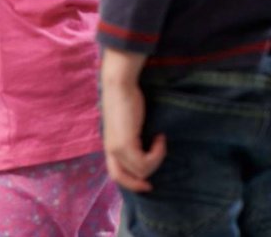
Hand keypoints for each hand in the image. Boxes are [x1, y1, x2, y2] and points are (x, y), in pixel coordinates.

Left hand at [100, 49, 166, 192]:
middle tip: (151, 184)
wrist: (119, 86)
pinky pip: (145, 161)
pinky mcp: (125, 143)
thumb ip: (130, 138)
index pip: (114, 172)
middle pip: (120, 177)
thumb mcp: (127, 124)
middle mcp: (110, 149)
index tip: (145, 184)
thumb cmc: (125, 100)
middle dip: (137, 183)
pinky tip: (160, 137)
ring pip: (140, 170)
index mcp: (109, 145)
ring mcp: (116, 147)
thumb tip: (144, 147)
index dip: (129, 182)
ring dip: (156, 160)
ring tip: (160, 142)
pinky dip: (157, 153)